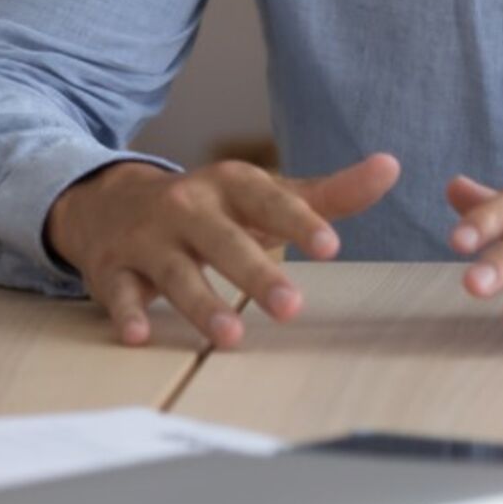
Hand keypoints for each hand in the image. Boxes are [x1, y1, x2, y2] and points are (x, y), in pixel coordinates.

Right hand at [47, 153, 401, 348]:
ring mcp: (147, 239)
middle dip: (256, 273)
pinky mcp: (112, 268)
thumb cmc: (208, 208)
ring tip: (231, 336)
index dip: (298, 220)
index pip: (267, 199)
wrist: (111, 202)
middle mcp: (187, 207)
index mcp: (228, 185)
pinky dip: (126, 312)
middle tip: (292, 307)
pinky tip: (138, 335)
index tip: (331, 246)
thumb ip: (327, 193)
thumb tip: (391, 167)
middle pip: (223, 241)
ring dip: (202, 303)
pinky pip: (119, 293)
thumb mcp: (262, 194)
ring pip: (175, 272)